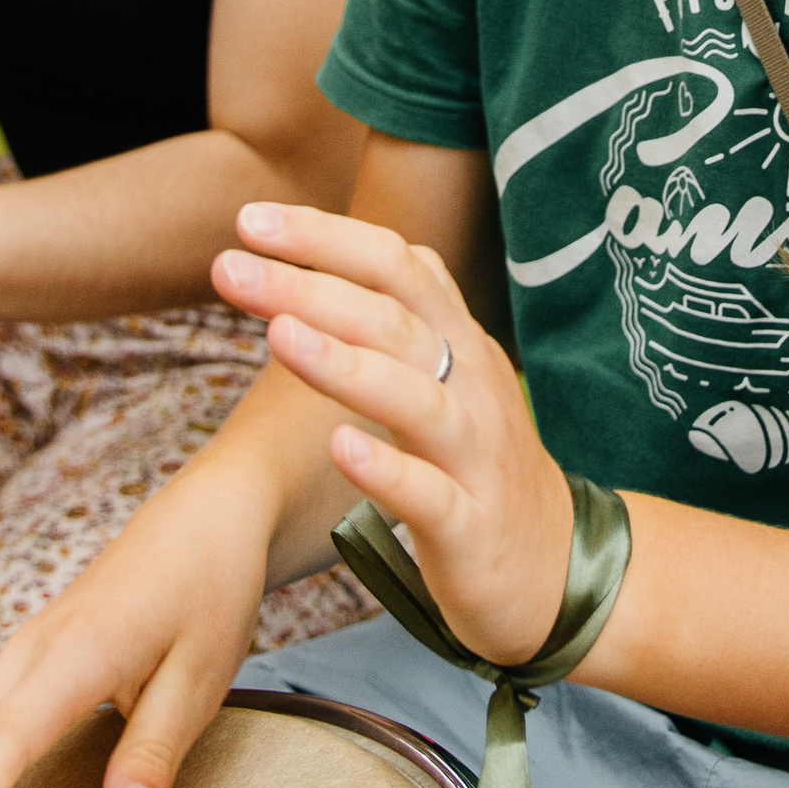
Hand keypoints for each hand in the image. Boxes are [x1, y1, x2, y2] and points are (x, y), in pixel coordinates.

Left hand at [214, 200, 573, 667]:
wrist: (559, 567)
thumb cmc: (479, 464)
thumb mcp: (455, 375)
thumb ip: (409, 315)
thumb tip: (356, 248)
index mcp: (459, 343)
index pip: (396, 265)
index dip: (327, 237)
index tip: (251, 219)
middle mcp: (471, 387)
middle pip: (393, 319)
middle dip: (310, 286)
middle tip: (229, 267)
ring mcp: (474, 456)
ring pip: (412, 398)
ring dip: (344, 364)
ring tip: (276, 336)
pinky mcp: (471, 525)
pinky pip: (429, 494)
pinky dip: (385, 469)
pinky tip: (338, 447)